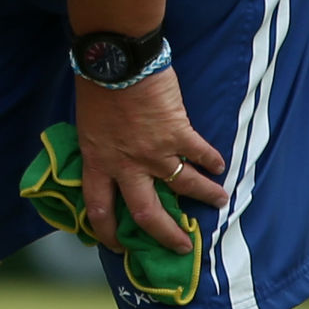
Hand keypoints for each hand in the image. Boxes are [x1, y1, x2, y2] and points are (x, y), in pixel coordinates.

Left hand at [71, 67, 227, 255]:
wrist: (115, 61)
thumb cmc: (96, 87)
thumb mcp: (88, 126)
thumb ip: (102, 149)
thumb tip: (114, 161)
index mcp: (98, 162)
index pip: (99, 209)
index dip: (107, 233)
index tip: (117, 247)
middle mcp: (127, 165)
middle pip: (147, 214)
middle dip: (166, 235)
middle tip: (182, 247)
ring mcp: (155, 152)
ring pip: (185, 186)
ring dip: (205, 196)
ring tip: (221, 202)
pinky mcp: (179, 133)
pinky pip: (201, 154)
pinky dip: (213, 161)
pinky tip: (220, 166)